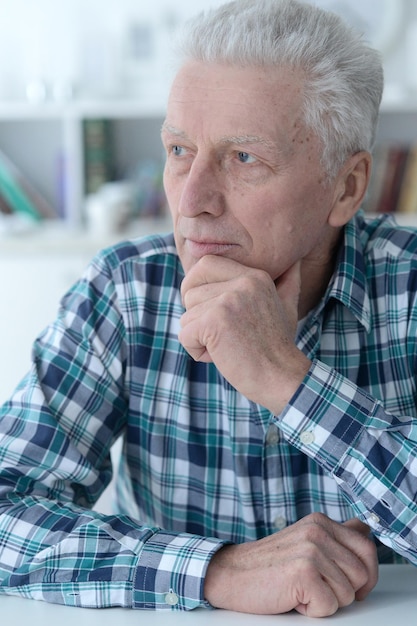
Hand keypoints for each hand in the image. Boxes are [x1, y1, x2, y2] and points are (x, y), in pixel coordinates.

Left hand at [179, 255, 310, 413]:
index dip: (196, 286)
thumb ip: (288, 280)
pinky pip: (184, 334)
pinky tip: (220, 357)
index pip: (205, 264)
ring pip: (186, 315)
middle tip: (218, 333)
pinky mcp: (215, 322)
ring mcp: (228, 301)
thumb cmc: (278, 347)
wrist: (283, 378)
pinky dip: (196, 351)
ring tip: (227, 347)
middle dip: (195, 315)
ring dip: (199, 337)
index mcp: (255, 275)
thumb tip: (295, 262)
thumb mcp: (287, 306)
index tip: (208, 310)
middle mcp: (243, 283)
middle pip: (190, 290)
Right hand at [204, 513, 377, 616]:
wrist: (231, 574)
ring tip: (301, 590)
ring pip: (348, 593)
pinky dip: (312, 611)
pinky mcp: (304, 571)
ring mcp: (311, 549)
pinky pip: (330, 606)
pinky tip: (293, 597)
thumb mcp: (306, 541)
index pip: (367, 546)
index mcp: (321, 521)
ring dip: (326, 602)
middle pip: (362, 573)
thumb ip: (335, 537)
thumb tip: (364, 531)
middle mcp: (318, 530)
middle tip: (317, 589)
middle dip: (345, 592)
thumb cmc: (269, 566)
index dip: (366, 574)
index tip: (352, 585)